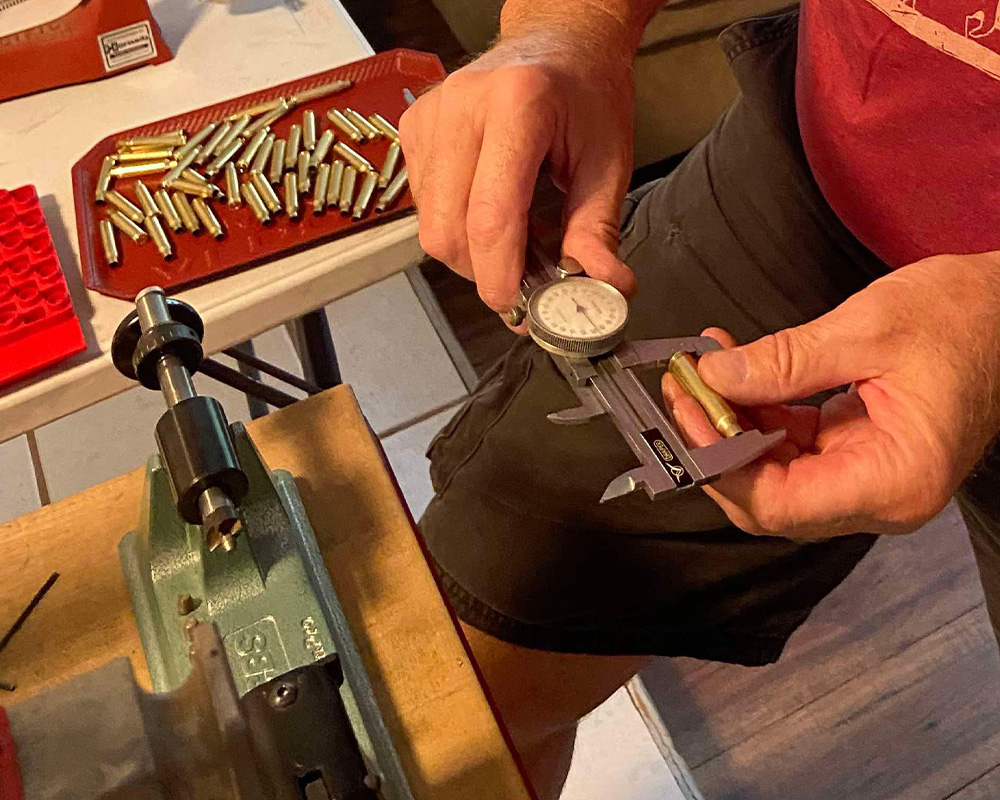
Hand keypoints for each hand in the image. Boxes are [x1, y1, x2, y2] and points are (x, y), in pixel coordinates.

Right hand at [399, 32, 636, 314]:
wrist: (557, 44)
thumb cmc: (585, 94)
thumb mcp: (608, 161)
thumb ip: (598, 229)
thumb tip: (604, 286)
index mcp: (517, 105)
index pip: (490, 215)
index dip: (501, 274)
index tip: (520, 307)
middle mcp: (462, 107)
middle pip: (449, 231)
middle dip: (485, 273)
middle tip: (527, 278)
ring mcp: (430, 117)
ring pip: (431, 227)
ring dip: (472, 254)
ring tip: (516, 237)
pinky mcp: (413, 131)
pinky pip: (424, 207)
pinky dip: (457, 227)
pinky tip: (491, 212)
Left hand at [663, 252, 999, 538]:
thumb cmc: (965, 316)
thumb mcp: (867, 330)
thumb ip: (785, 361)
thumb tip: (713, 375)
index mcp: (895, 479)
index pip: (780, 504)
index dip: (721, 464)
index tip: (689, 411)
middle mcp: (883, 495)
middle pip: (771, 499)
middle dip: (720, 445)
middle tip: (686, 390)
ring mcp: (871, 478)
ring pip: (776, 475)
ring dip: (735, 425)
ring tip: (705, 371)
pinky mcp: (861, 453)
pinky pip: (795, 449)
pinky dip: (762, 415)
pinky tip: (739, 373)